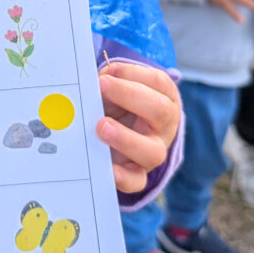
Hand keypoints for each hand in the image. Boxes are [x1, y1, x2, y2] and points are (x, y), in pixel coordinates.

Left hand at [96, 61, 180, 192]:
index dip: (134, 73)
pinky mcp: (137, 174)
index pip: (158, 82)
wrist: (117, 136)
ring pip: (153, 151)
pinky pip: (136, 181)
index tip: (108, 71)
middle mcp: (164, 126)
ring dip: (126, 138)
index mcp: (164, 98)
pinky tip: (108, 169)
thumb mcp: (115, 89)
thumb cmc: (118, 104)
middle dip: (129, 96)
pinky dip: (123, 177)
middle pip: (161, 111)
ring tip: (101, 127)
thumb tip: (89, 81)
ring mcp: (153, 151)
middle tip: (102, 87)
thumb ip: (107, 82)